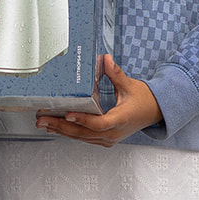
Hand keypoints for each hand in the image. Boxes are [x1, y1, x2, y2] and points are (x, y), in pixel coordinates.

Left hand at [35, 55, 161, 145]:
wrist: (155, 112)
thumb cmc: (144, 100)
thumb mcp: (130, 85)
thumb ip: (115, 73)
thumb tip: (105, 59)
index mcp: (121, 119)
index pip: (99, 123)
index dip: (83, 120)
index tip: (68, 115)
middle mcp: (113, 133)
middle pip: (84, 132)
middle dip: (61, 126)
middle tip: (43, 120)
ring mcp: (109, 138)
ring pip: (82, 137)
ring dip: (62, 130)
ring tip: (44, 123)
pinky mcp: (105, 139)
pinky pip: (85, 138)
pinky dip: (70, 133)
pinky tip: (57, 128)